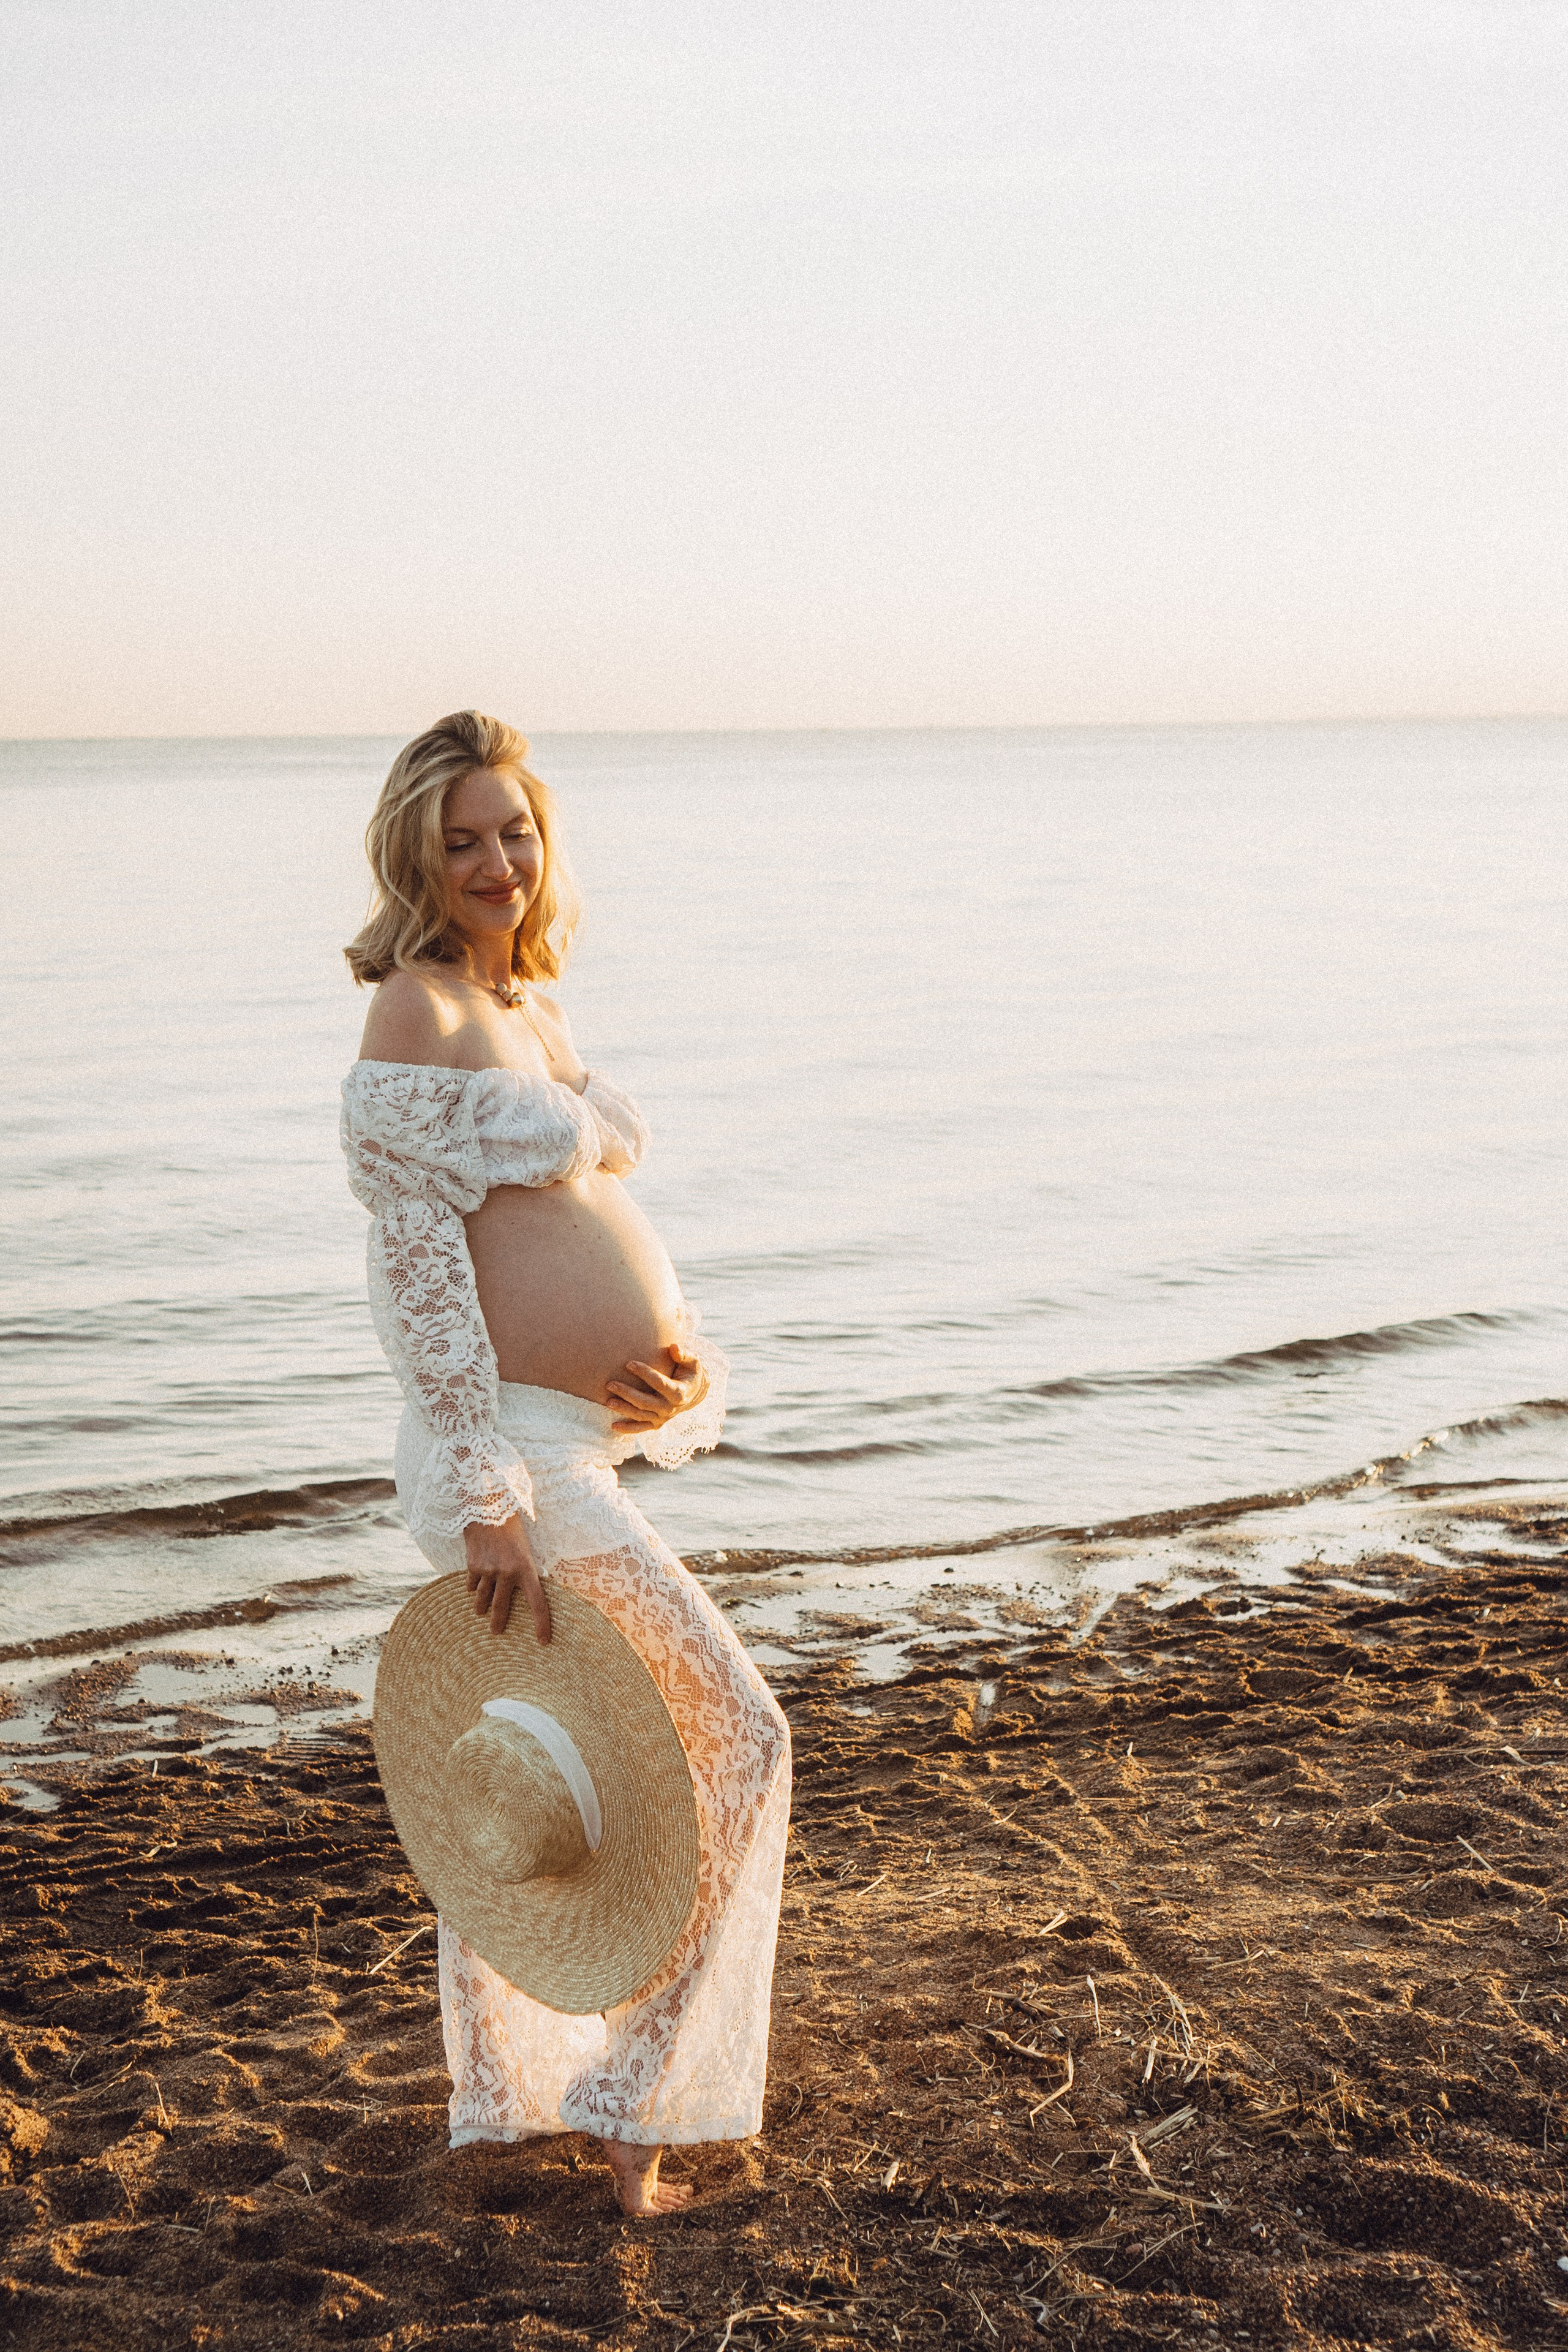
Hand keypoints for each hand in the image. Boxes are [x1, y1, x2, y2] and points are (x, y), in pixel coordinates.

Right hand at [462, 1514, 550, 1641]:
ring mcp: (488, 1571)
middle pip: (502, 1608)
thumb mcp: (525, 1550)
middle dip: (499, 1623)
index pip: (538, 1602)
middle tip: (497, 1633)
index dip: (542, 1624)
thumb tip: (524, 1590)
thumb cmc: (511, 1529)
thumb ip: (524, 1570)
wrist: (487, 1508)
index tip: (543, 1641)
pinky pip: (471, 1584)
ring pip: (482, 1599)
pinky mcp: (472, 1566)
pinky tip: (472, 1587)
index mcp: (526, 1569)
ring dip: (481, 1607)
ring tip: (480, 1613)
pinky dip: (472, 1586)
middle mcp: (507, 1573)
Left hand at [606, 1343, 709, 1436]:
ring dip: (623, 1409)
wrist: (694, 1392)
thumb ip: (684, 1354)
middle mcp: (671, 1408)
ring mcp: (663, 1418)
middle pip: (645, 1402)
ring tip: (607, 1401)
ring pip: (640, 1415)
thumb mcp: (693, 1362)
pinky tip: (613, 1426)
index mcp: (679, 1393)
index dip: (645, 1373)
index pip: (660, 1383)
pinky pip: (641, 1428)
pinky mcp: (657, 1424)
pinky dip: (627, 1428)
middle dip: (627, 1393)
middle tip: (609, 1384)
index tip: (629, 1363)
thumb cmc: (690, 1372)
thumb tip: (674, 1346)